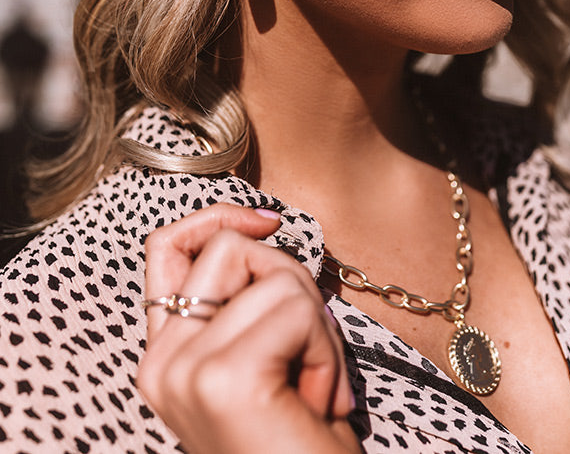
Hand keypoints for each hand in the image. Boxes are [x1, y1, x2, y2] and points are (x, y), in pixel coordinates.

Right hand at [137, 204, 360, 453]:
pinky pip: (295, 310)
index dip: (216, 218)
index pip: (166, 247)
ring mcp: (185, 370)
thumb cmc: (298, 443)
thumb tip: (263, 229)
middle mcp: (162, 361)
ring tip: (314, 388)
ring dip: (318, 327)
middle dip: (292, 283)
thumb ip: (247, 300)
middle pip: (231, 249)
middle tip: (312, 353)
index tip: (268, 222)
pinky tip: (318, 402)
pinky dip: (326, 350)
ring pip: (272, 274)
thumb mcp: (267, 357)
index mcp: (167, 355)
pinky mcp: (222, 378)